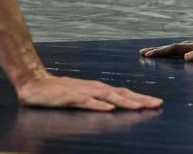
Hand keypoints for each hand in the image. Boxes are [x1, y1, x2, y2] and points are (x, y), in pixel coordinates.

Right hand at [17, 73, 162, 110]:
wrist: (34, 82)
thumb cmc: (60, 91)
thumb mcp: (82, 96)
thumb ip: (97, 102)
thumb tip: (115, 109)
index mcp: (99, 89)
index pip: (125, 93)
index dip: (141, 97)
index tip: (158, 102)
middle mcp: (95, 89)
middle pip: (122, 94)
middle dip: (140, 100)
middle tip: (157, 104)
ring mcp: (83, 92)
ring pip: (108, 98)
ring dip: (125, 102)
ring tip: (140, 107)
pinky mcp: (69, 98)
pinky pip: (86, 103)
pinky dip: (99, 106)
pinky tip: (109, 110)